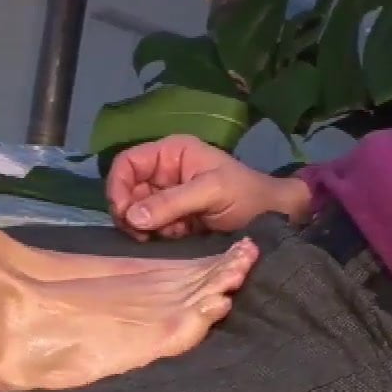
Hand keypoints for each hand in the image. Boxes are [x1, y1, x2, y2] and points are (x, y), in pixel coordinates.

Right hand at [105, 134, 311, 240]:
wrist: (273, 220)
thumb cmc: (246, 196)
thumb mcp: (211, 192)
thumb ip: (171, 202)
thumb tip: (131, 217)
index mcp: (171, 153)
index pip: (127, 163)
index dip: (118, 186)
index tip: (123, 213)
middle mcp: (164, 172)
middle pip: (126, 190)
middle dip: (130, 212)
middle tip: (142, 233)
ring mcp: (167, 197)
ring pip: (135, 212)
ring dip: (143, 227)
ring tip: (164, 236)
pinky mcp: (172, 220)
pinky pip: (150, 227)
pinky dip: (156, 236)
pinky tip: (175, 238)